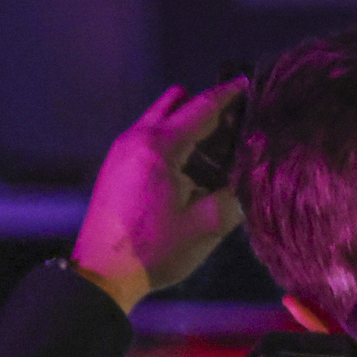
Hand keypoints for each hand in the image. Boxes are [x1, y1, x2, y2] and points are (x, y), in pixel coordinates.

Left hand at [72, 82, 248, 310]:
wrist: (102, 272)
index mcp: (161, 147)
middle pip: (176, 101)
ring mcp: (121, 149)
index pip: (202, 107)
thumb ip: (236, 194)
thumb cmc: (154, 250)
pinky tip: (184, 168)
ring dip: (184, 122)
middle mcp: (137, 137)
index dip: (228, 94)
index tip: (248, 83)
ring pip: (159, 116)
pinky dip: (168, 137)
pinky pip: (147, 134)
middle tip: (232, 124)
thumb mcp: (206, 226)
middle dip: (204, 105)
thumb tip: (255, 171)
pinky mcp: (115, 164)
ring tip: (210, 149)